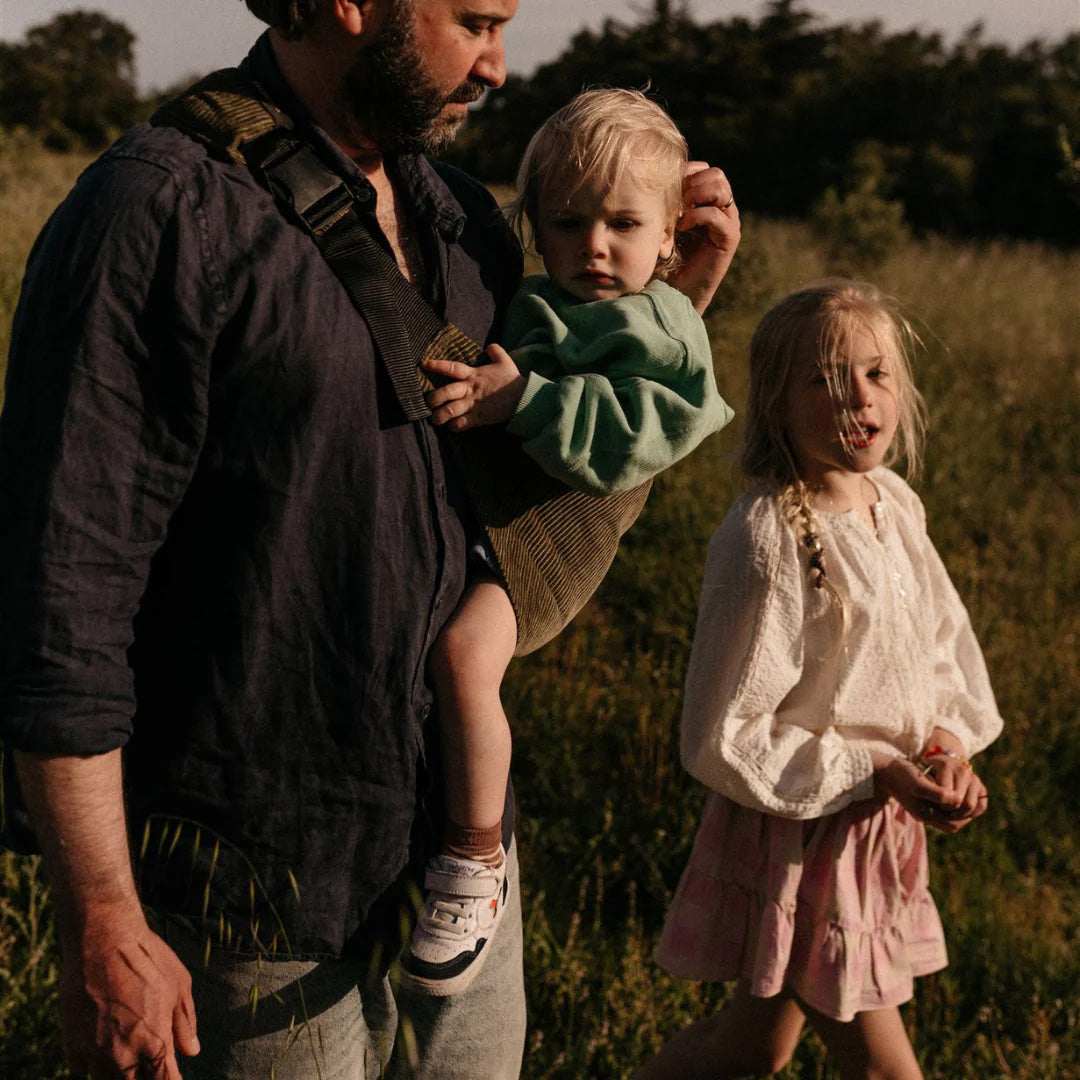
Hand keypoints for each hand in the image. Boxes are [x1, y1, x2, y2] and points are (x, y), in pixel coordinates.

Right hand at [61, 907, 198, 1079]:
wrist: (102, 941)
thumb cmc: (147, 959)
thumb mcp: (179, 985)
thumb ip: (185, 1022)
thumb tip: (191, 1050)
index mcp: (156, 1043)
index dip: (171, 1079)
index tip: (173, 1073)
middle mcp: (124, 1056)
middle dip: (145, 1076)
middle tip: (150, 1056)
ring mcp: (95, 1053)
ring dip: (120, 1071)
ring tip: (127, 1046)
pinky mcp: (72, 1045)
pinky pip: (83, 1069)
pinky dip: (94, 1062)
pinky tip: (103, 1041)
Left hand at [423, 343, 525, 431]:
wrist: (523, 398)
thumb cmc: (512, 380)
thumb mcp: (505, 361)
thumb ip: (496, 352)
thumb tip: (490, 346)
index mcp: (473, 375)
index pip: (452, 368)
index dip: (437, 365)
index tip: (423, 364)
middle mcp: (470, 390)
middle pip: (446, 393)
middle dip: (434, 398)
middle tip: (429, 402)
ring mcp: (473, 405)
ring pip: (450, 411)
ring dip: (439, 416)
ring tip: (435, 419)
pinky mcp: (479, 418)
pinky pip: (461, 424)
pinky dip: (454, 426)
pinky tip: (453, 426)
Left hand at [667, 162, 740, 314]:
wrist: (672, 291)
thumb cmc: (661, 258)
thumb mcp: (661, 221)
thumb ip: (668, 198)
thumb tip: (655, 172)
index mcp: (707, 201)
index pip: (703, 169)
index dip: (685, 173)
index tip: (665, 191)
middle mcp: (721, 209)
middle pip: (715, 174)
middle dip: (691, 183)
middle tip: (673, 202)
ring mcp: (728, 223)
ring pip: (720, 187)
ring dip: (695, 195)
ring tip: (678, 213)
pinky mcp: (729, 239)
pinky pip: (717, 215)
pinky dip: (697, 216)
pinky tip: (680, 227)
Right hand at [872, 753, 987, 833]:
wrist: (883, 770)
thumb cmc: (900, 774)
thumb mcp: (918, 782)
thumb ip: (937, 793)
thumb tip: (957, 799)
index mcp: (925, 814)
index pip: (953, 824)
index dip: (963, 813)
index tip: (963, 795)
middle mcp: (926, 815)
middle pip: (953, 823)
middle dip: (962, 811)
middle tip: (965, 793)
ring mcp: (924, 809)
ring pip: (949, 816)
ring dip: (957, 806)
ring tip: (959, 790)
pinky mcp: (923, 801)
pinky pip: (943, 808)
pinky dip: (950, 801)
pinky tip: (950, 787)